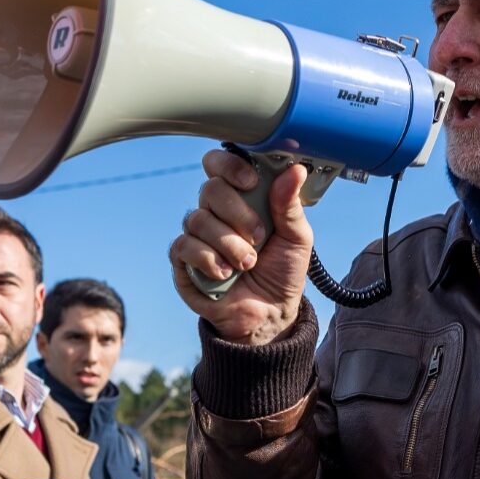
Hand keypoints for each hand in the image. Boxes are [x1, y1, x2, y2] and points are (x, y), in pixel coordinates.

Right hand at [169, 150, 313, 346]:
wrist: (270, 315)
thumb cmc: (283, 271)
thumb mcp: (296, 238)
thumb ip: (290, 205)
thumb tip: (295, 170)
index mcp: (241, 197)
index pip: (220, 164)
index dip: (230, 166)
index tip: (251, 182)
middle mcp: (216, 212)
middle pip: (210, 189)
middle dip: (238, 214)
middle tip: (260, 236)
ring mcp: (197, 235)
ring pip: (198, 220)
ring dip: (229, 244)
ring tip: (248, 264)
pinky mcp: (183, 261)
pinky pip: (184, 246)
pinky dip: (208, 260)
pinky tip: (225, 274)